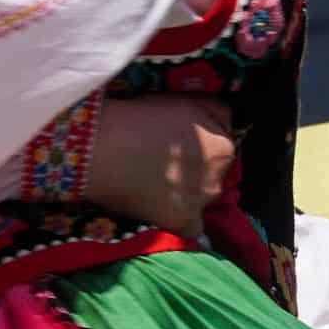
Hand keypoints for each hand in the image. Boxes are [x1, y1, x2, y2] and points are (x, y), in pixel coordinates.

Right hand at [85, 97, 235, 238]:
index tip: (175, 139)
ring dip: (188, 191)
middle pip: (213, 173)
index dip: (199, 141)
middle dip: (196, 167)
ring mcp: (199, 204)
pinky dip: (183, 220)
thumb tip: (227, 126)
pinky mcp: (179, 223)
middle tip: (164, 160)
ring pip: (202, 198)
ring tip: (156, 182)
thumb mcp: (187, 100)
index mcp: (224, 148)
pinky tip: (166, 210)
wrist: (101, 149)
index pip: (222, 145)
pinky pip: (192, 228)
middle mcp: (219, 178)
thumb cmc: (140, 119)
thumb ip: (217, 113)